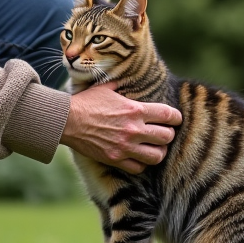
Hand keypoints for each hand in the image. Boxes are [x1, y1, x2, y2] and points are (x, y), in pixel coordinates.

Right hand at [60, 82, 182, 173]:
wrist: (67, 120)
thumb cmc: (87, 101)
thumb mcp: (107, 87)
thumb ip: (123, 84)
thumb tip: (130, 75)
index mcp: (135, 110)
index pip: (169, 115)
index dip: (176, 117)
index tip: (175, 119)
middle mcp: (134, 129)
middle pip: (167, 137)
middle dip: (168, 135)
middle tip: (163, 133)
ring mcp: (125, 146)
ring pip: (157, 156)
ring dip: (158, 151)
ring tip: (154, 148)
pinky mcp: (116, 159)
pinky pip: (139, 167)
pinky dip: (142, 164)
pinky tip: (138, 157)